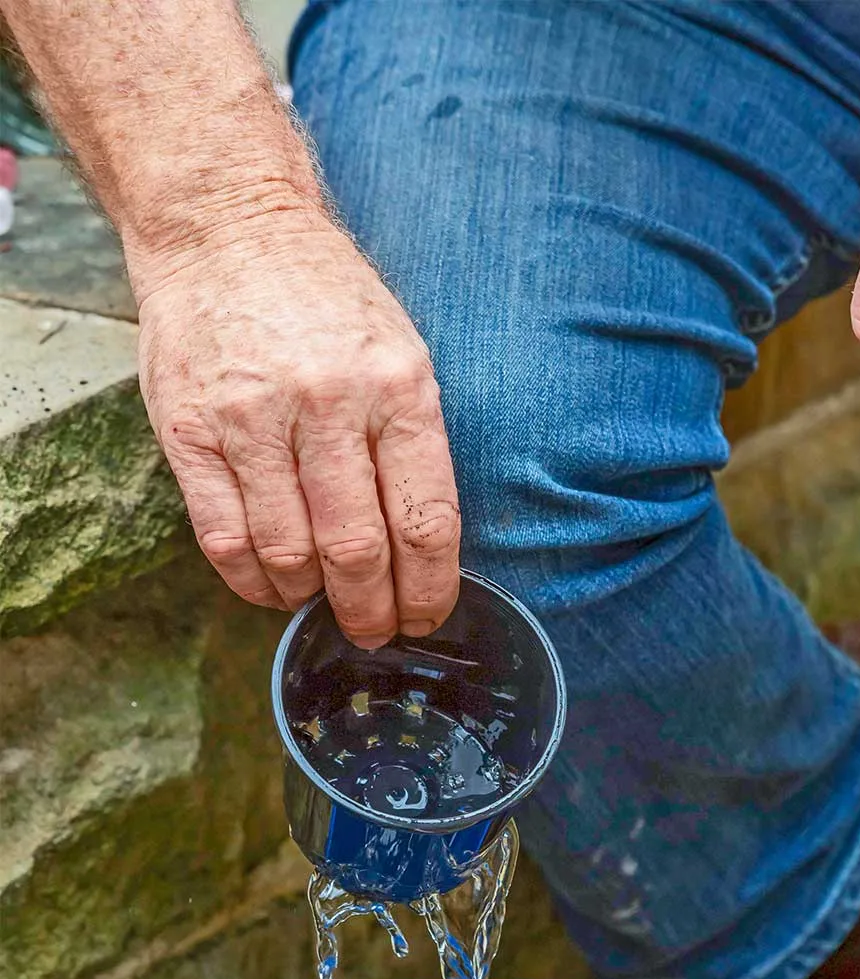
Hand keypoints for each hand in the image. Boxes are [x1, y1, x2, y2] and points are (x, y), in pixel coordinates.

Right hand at [135, 208, 460, 645]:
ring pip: (290, 554)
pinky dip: (253, 582)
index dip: (430, 589)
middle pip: (358, 550)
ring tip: (322, 604)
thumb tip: (421, 552)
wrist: (226, 227)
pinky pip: (225, 539)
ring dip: (311, 599)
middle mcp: (327, 404)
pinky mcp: (191, 432)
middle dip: (372, 610)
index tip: (426, 617)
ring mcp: (252, 420)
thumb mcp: (399, 351)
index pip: (425, 521)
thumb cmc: (324, 299)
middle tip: (375, 632)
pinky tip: (272, 587)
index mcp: (396, 387)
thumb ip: (411, 445)